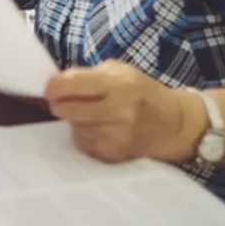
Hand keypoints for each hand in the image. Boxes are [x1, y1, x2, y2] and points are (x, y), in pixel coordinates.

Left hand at [44, 61, 205, 164]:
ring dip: (75, 118)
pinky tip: (100, 127)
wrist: (172, 124)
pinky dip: (85, 134)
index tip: (52, 87)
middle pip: (65, 109)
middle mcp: (117, 112)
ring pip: (73, 126)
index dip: (53, 86)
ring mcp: (115, 136)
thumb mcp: (119, 71)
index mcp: (118, 85)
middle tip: (64, 99)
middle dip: (59, 103)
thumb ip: (87, 74)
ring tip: (91, 112)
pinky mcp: (113, 154)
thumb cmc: (142, 91)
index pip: (69, 86)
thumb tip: (56, 83)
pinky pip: (83, 142)